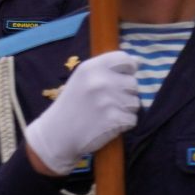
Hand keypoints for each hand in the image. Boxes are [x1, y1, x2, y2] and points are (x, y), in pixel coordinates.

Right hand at [24, 50, 140, 175]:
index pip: (125, 59)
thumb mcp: (83, 79)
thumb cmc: (72, 105)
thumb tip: (138, 60)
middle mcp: (101, 80)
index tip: (119, 79)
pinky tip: (107, 125)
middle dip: (125, 94)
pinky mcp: (114, 119)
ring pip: (135, 102)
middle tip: (105, 103)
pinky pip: (132, 119)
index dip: (128, 70)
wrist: (56, 134)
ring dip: (125, 110)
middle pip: (133, 83)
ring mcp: (108, 100)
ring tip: (104, 114)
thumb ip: (109, 68)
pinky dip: (123, 124)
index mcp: (91, 67)